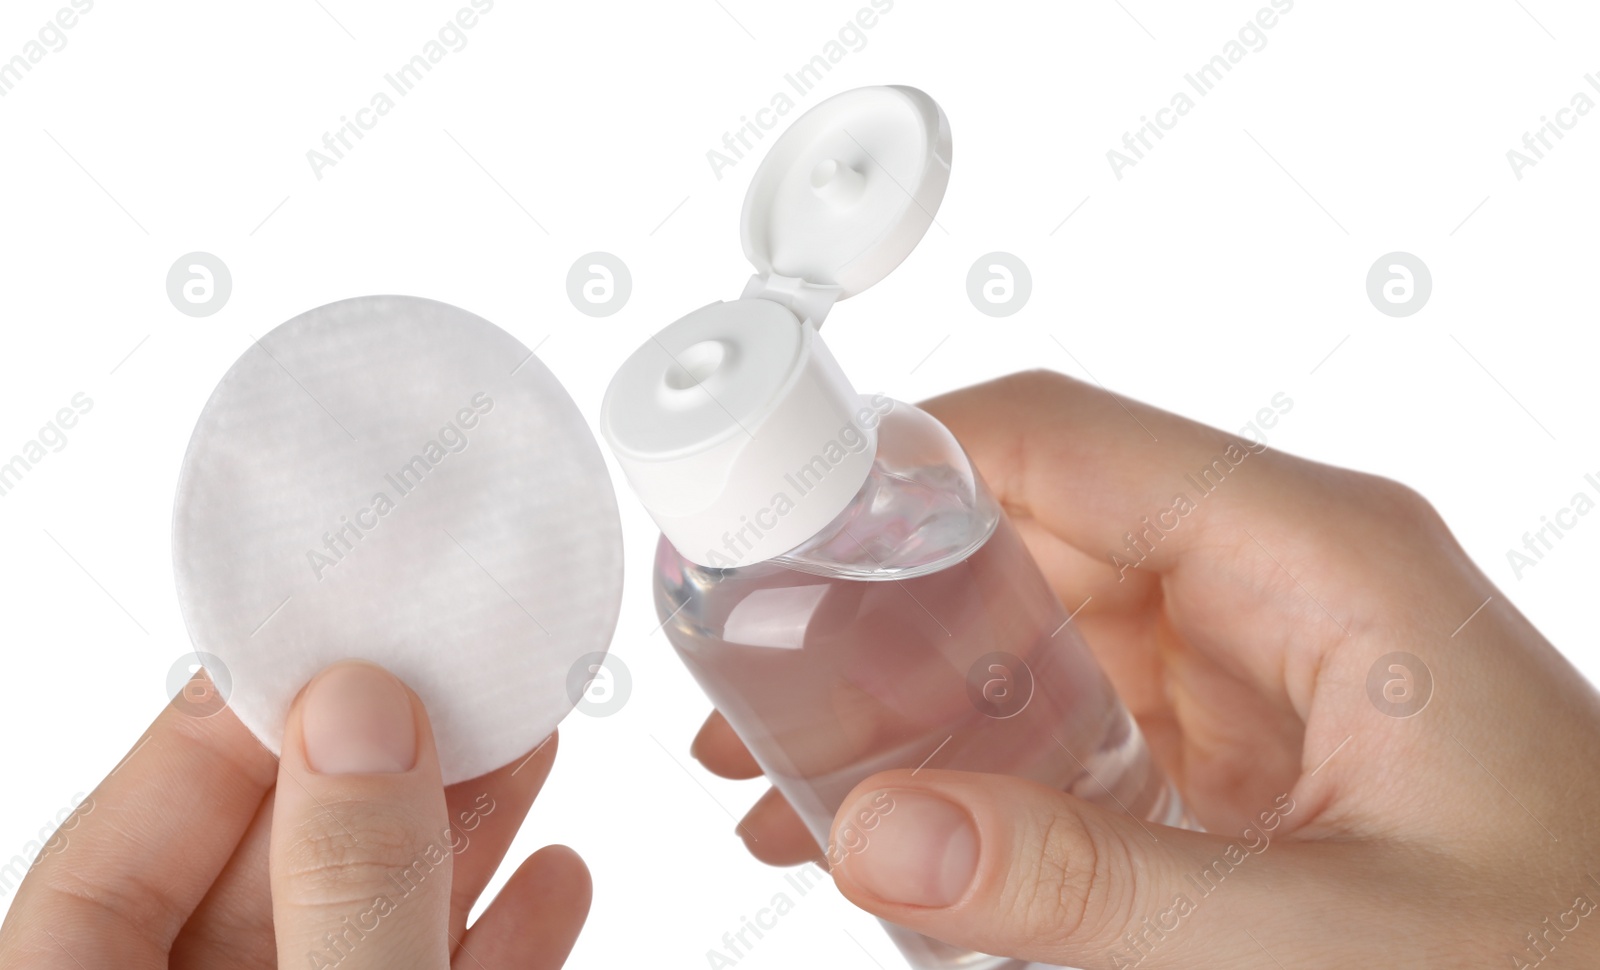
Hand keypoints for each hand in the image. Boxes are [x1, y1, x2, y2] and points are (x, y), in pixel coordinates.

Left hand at [0, 660, 588, 969]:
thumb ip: (346, 897)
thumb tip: (361, 715)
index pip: (114, 862)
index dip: (224, 737)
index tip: (332, 642)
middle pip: (256, 885)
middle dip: (374, 771)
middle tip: (459, 668)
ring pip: (355, 936)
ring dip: (450, 843)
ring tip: (528, 740)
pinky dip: (495, 946)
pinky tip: (555, 880)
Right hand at [692, 369, 1599, 966]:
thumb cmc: (1578, 960)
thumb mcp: (1329, 938)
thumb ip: (1092, 885)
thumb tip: (877, 832)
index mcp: (1321, 560)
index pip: (1065, 443)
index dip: (902, 465)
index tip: (774, 527)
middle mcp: (1280, 590)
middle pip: (1029, 537)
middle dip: (873, 610)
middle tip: (755, 686)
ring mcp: (1260, 677)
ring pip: (1039, 637)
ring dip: (910, 701)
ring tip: (787, 778)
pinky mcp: (1245, 760)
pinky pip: (1079, 728)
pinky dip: (980, 772)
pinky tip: (904, 833)